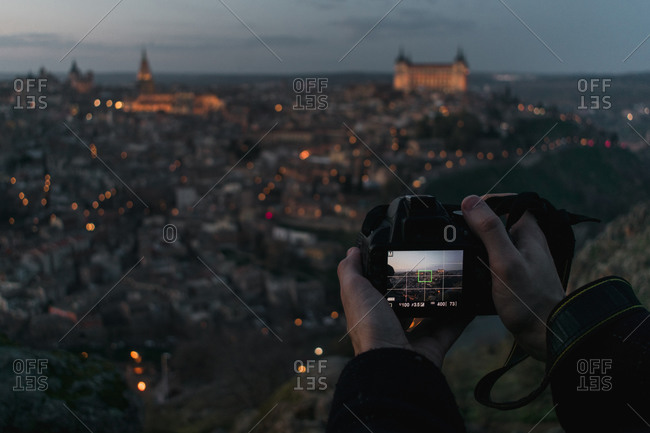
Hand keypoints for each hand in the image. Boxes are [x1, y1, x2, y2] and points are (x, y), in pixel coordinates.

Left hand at [337, 247, 467, 367]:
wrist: (393, 364)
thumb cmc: (369, 327)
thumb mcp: (353, 292)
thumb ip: (350, 271)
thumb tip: (352, 251)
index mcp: (371, 313)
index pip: (378, 292)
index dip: (386, 276)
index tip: (400, 258)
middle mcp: (390, 326)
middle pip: (405, 303)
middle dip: (415, 288)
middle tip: (431, 267)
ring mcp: (412, 339)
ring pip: (429, 316)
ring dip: (440, 300)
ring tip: (451, 279)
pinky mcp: (433, 348)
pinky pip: (451, 328)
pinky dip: (462, 316)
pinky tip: (470, 300)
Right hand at [461, 195, 564, 360]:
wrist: (545, 335)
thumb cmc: (529, 299)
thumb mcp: (504, 260)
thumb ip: (489, 229)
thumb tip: (470, 200)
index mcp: (529, 232)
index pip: (509, 202)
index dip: (487, 202)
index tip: (465, 212)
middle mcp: (527, 243)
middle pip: (499, 222)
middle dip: (477, 225)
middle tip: (457, 233)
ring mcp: (522, 260)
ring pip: (494, 243)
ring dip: (477, 245)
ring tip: (460, 252)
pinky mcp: (515, 277)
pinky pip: (494, 261)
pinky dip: (480, 262)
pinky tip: (470, 272)